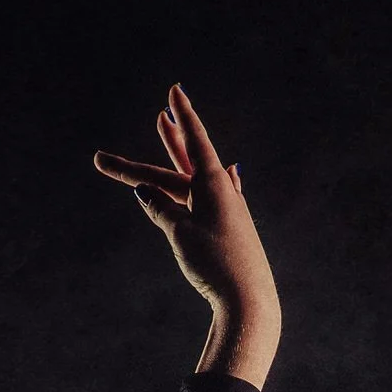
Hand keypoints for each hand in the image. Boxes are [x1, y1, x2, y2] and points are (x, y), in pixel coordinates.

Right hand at [95, 84, 279, 377]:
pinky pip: (212, 197)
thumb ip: (160, 208)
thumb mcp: (180, 233)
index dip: (182, 115)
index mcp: (211, 183)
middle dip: (157, 148)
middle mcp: (221, 191)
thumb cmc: (215, 264)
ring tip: (163, 126)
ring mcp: (226, 210)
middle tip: (145, 124)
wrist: (247, 303)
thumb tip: (143, 192)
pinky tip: (227, 171)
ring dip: (177, 155)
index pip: (193, 140)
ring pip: (192, 179)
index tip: (175, 89)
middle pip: (178, 167)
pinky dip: (206, 181)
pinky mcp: (229, 229)